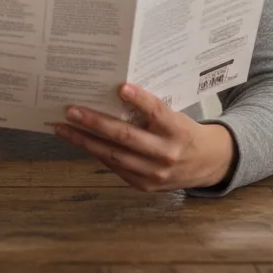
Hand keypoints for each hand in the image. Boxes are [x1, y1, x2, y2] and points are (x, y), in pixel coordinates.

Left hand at [54, 83, 236, 192]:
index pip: (156, 112)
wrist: (207, 164)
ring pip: (114, 155)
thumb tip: (113, 92)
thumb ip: (151, 110)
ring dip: (85, 141)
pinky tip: (80, 142)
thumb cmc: (184, 131)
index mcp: (177, 129)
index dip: (139, 100)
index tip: (121, 87)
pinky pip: (115, 167)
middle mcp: (166, 152)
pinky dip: (96, 153)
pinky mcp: (145, 185)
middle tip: (72, 110)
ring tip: (64, 129)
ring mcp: (155, 173)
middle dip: (95, 123)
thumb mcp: (176, 115)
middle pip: (126, 136)